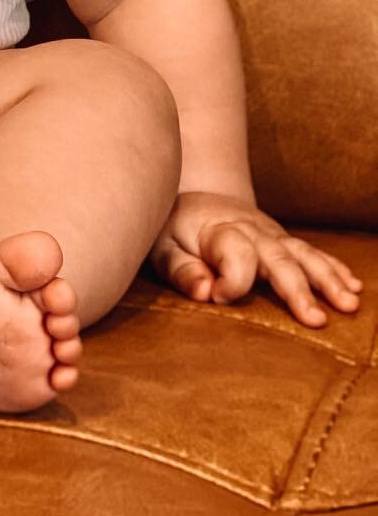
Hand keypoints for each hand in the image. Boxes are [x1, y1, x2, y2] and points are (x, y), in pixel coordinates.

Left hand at [147, 190, 363, 327]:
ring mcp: (271, 233)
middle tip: (316, 320)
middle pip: (279, 258)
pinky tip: (353, 286)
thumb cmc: (172, 227)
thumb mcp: (162, 247)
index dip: (230, 281)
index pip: (236, 256)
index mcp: (220, 230)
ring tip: (349, 304)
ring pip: (303, 254)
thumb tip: (205, 292)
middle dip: (298, 289)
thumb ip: (180, 270)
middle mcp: (251, 230)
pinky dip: (333, 267)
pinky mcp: (281, 239)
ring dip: (328, 279)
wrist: (188, 195)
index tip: (215, 296)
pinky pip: (311, 251)